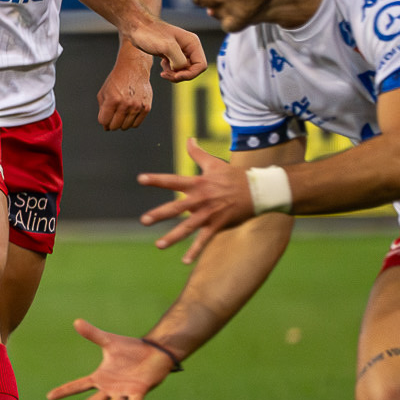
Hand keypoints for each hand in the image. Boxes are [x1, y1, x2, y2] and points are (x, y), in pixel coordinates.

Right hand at [45, 318, 176, 399]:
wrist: (155, 352)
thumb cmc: (131, 348)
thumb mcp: (109, 341)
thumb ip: (93, 334)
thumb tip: (76, 321)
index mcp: (101, 378)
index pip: (79, 386)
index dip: (64, 391)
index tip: (49, 397)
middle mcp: (111, 388)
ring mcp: (125, 391)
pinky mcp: (140, 390)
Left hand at [95, 54, 153, 130]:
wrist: (134, 70)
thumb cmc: (116, 81)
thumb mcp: (103, 93)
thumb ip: (102, 110)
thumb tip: (105, 127)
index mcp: (113, 100)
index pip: (104, 121)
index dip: (103, 120)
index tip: (105, 116)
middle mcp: (125, 104)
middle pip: (115, 126)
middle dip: (111, 124)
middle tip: (112, 117)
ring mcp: (137, 106)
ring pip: (126, 126)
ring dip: (121, 123)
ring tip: (121, 114)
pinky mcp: (146, 107)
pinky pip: (136, 124)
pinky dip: (131, 122)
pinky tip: (128, 114)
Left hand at [124, 15, 205, 81]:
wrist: (136, 28)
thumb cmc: (149, 34)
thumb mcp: (166, 47)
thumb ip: (179, 60)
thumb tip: (181, 69)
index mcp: (192, 43)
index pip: (201, 65)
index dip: (190, 74)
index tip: (175, 75)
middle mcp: (189, 47)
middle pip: (193, 69)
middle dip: (180, 75)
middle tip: (165, 74)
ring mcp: (181, 51)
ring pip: (184, 70)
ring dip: (174, 74)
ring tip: (163, 69)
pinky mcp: (172, 54)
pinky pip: (177, 68)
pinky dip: (170, 70)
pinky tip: (162, 64)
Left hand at [137, 138, 260, 262]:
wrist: (258, 191)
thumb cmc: (233, 176)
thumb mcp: (214, 163)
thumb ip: (197, 153)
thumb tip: (189, 138)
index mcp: (198, 184)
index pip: (173, 180)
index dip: (157, 179)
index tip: (140, 179)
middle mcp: (201, 200)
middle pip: (177, 208)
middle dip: (160, 214)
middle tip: (144, 221)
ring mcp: (209, 214)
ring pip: (188, 227)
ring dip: (174, 237)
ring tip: (159, 245)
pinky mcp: (218, 225)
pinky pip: (205, 240)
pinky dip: (195, 251)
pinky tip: (185, 261)